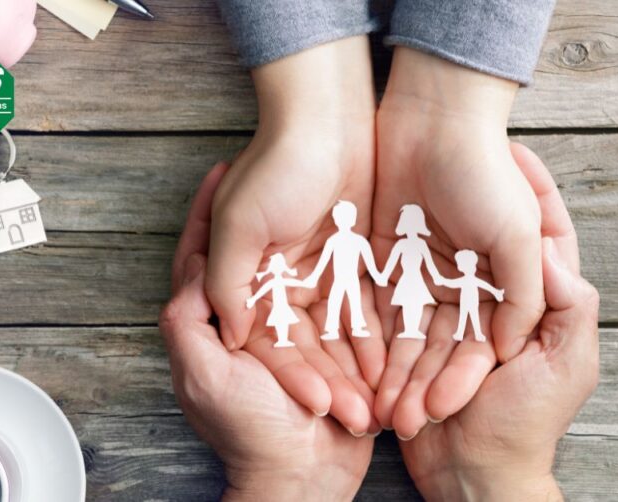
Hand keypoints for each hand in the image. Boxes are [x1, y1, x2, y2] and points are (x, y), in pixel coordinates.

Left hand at [161, 168, 373, 499]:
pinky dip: (335, 268)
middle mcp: (251, 321)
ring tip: (308, 185)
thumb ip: (188, 322)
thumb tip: (189, 271)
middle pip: (251, 254)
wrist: (305, 478)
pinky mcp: (326, 342)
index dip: (205, 214)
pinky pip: (331, 298)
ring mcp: (289, 330)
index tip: (218, 172)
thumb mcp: (203, 374)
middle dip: (255, 210)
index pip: (201, 259)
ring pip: (293, 268)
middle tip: (264, 164)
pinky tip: (345, 231)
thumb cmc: (248, 431)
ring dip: (299, 229)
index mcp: (212, 326)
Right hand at [202, 37, 385, 434]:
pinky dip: (374, 336)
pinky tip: (390, 367)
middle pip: (302, 345)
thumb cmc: (275, 165)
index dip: (290, 375)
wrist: (327, 117)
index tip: (316, 406)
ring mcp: (316, 271)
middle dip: (328, 383)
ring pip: (334, 334)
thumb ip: (227, 282)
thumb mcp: (239, 225)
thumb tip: (231, 336)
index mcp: (243, 275)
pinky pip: (362, 307)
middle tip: (356, 418)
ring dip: (352, 368)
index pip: (264, 340)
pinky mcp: (351, 260)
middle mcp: (278, 280)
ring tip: (378, 403)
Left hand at [372, 48, 544, 435]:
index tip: (442, 409)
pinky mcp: (387, 259)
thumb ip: (523, 294)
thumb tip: (510, 347)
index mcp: (500, 282)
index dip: (463, 379)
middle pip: (442, 348)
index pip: (482, 344)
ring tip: (379, 407)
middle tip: (404, 421)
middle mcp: (461, 284)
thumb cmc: (486, 174)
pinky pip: (376, 305)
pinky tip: (359, 370)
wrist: (436, 121)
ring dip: (395, 371)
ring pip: (407, 335)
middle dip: (423, 385)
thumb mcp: (517, 234)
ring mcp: (422, 273)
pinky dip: (369, 338)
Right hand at [399, 144, 598, 500]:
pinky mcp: (421, 340)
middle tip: (449, 157)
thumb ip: (569, 306)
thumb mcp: (566, 363)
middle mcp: (498, 303)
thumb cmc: (528, 424)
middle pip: (484, 241)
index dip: (535, 189)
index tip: (517, 148)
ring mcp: (458, 319)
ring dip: (431, 238)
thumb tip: (554, 252)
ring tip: (411, 190)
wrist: (474, 478)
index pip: (545, 235)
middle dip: (469, 202)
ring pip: (444, 265)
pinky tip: (388, 246)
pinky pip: (409, 305)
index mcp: (543, 304)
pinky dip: (401, 285)